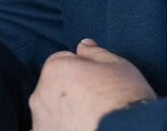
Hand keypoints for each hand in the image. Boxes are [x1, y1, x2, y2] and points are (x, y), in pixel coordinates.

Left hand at [29, 39, 156, 130]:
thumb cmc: (125, 99)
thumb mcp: (118, 66)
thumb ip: (95, 53)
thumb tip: (83, 45)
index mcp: (55, 69)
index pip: (62, 62)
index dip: (80, 70)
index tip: (94, 82)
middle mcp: (40, 94)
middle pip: (54, 87)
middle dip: (69, 91)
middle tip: (94, 102)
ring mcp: (40, 120)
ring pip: (51, 111)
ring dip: (64, 112)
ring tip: (89, 118)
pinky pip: (50, 128)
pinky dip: (61, 128)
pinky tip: (81, 127)